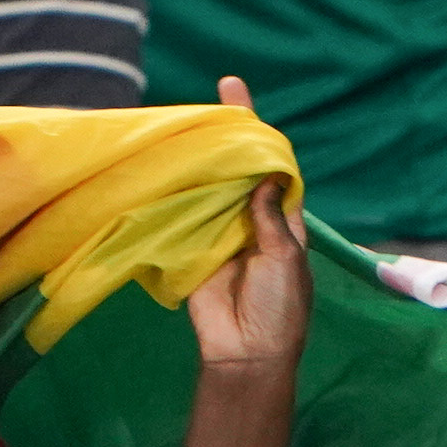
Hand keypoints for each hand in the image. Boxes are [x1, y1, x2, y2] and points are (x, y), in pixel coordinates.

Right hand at [189, 84, 311, 375]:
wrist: (246, 354)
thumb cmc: (279, 309)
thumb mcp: (285, 259)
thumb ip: (271, 218)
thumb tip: (262, 175)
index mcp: (281, 218)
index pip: (270, 165)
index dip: (257, 131)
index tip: (238, 92)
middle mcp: (250, 219)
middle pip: (235, 170)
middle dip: (222, 137)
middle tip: (210, 98)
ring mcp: (219, 231)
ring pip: (207, 187)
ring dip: (196, 162)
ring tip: (182, 125)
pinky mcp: (191, 246)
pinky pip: (181, 213)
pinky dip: (173, 192)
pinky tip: (162, 166)